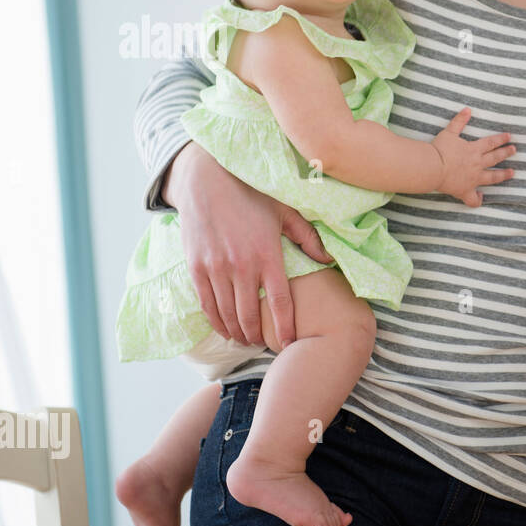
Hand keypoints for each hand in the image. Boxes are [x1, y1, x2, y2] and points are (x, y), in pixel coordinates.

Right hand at [165, 142, 333, 346]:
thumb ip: (308, 238)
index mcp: (267, 254)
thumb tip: (329, 260)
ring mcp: (216, 268)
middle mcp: (241, 266)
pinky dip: (216, 321)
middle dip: (259, 335)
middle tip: (265, 345)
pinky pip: (206, 303)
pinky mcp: (196, 267)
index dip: (285, 327)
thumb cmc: (251, 194)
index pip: (280, 302)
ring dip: (238, 332)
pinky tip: (225, 329)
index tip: (289, 344)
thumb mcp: (285, 211)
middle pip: (251, 315)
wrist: (207, 179)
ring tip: (247, 340)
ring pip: (227, 313)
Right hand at [430, 107, 515, 206]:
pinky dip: (477, 199)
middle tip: (514, 150)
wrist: (433, 167)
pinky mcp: (465, 191)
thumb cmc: (439, 149)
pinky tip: (481, 197)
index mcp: (473, 150)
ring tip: (512, 173)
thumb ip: (459, 121)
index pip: (491, 143)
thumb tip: (467, 109)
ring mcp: (473, 179)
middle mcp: (476, 164)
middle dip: (506, 153)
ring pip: (492, 178)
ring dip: (503, 175)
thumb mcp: (449, 132)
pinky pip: (473, 199)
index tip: (509, 137)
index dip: (501, 139)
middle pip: (495, 158)